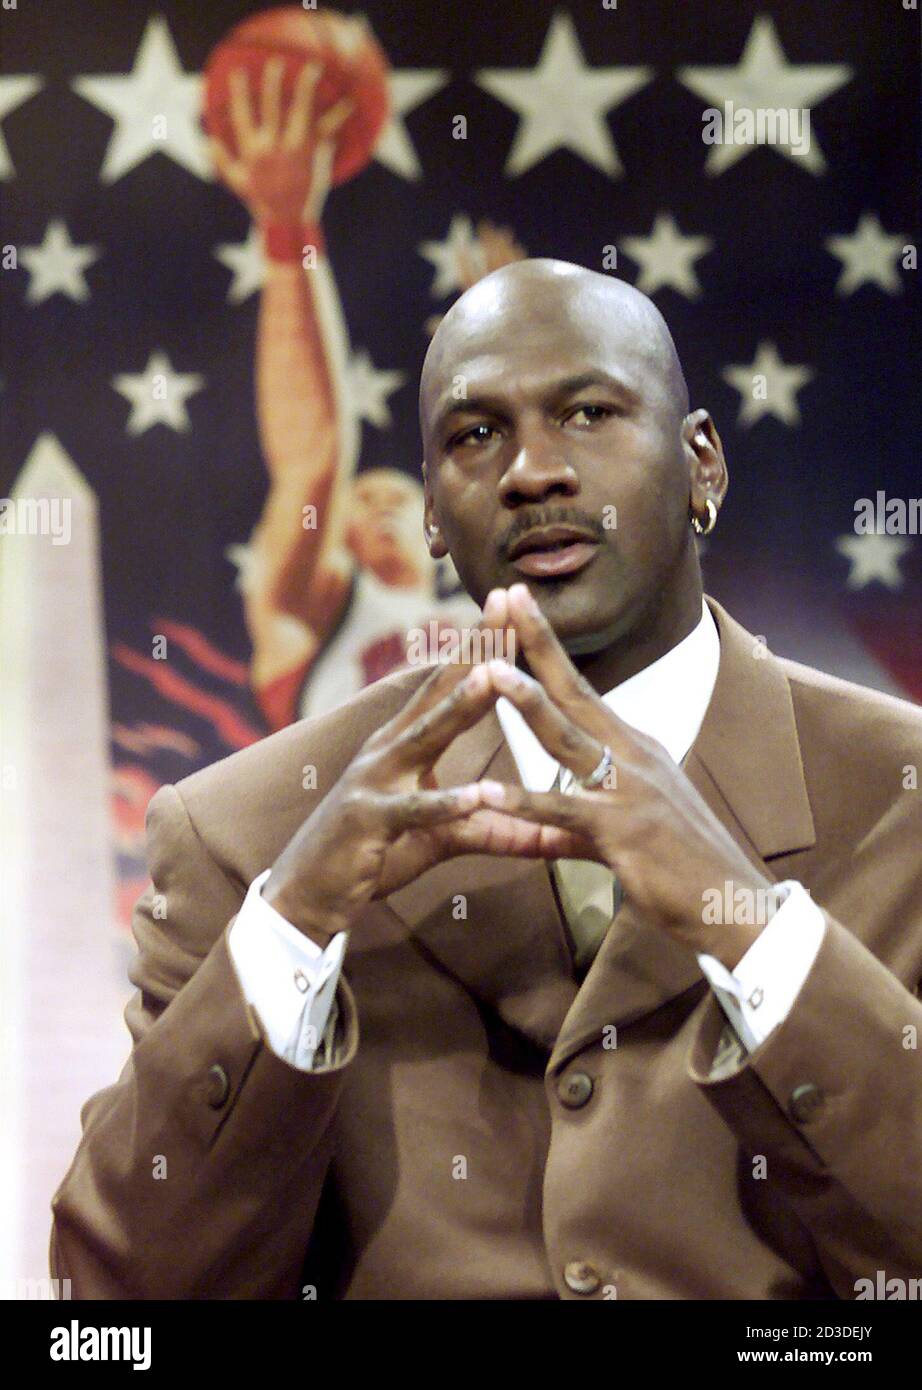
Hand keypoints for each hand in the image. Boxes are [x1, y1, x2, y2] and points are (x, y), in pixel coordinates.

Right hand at [208, 57, 351, 225]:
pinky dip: (339, 116)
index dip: (240, 93)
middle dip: (272, 82)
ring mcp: (294, 148)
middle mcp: (273, 145)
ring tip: (312, 67)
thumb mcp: (237, 181)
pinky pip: (327, 130)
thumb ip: (220, 160)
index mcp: (252, 149)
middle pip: (271, 106)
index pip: (242, 114)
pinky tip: (350, 102)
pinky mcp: (313, 154)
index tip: (239, 73)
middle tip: (276, 62)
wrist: (286, 220)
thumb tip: (204, 141)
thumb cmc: (261, 201)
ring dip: (306, 87)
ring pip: (299, 110)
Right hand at [262, 592, 570, 941]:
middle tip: (503, 608)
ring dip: (458, 706)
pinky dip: (447, 802)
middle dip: (474, 651)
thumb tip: (549, 833)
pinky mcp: (369, 821)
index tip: (510, 607)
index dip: (479, 647)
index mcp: (402, 742)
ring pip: (424, 736)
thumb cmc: (372, 856)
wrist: (307, 894)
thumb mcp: (441, 838)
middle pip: (438, 692)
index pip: (448, 685)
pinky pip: (414, 810)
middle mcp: (386, 749)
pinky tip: (480, 793)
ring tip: (493, 677)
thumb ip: (494, 829)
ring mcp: (374, 781)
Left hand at [475, 585, 774, 968]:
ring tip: (488, 671)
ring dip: (527, 703)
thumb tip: (553, 830)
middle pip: (574, 689)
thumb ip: (585, 823)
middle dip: (537, 642)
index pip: (581, 687)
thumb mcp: (629, 831)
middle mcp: (632, 756)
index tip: (520, 603)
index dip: (548, 647)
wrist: (733, 906)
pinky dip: (524, 801)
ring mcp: (629, 790)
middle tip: (505, 594)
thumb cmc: (684, 870)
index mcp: (633, 748)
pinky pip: (564, 812)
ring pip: (568, 737)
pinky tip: (486, 791)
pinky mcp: (623, 832)